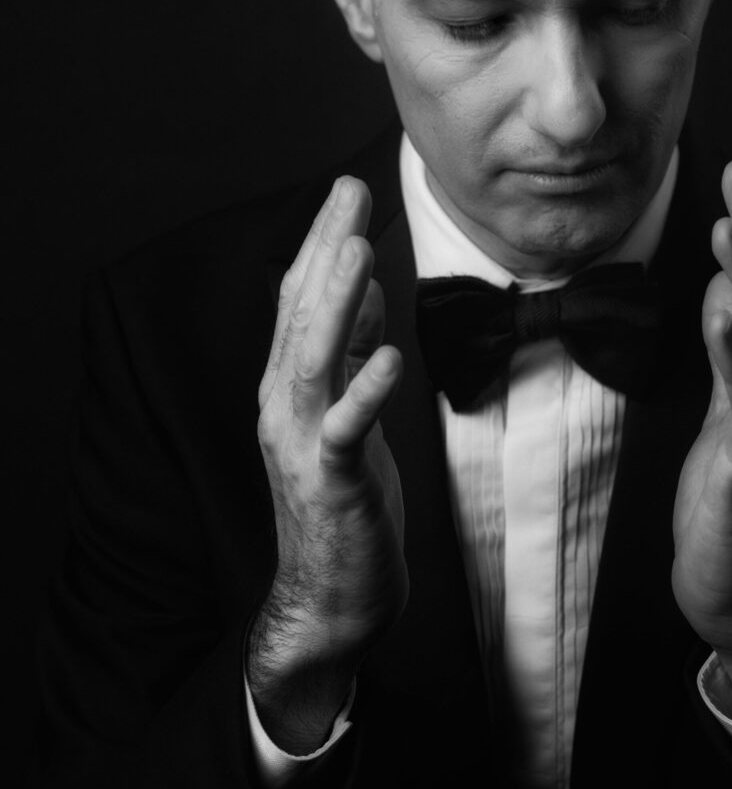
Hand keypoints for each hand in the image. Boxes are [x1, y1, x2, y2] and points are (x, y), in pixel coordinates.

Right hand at [248, 177, 406, 752]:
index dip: (319, 246)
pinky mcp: (332, 483)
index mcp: (290, 390)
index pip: (299, 305)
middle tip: (348, 193)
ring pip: (312, 362)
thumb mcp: (347, 415)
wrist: (330, 595)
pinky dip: (365, 391)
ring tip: (356, 249)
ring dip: (333, 304)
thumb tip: (361, 296)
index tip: (345, 195)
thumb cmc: (342, 501)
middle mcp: (284, 408)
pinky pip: (346, 431)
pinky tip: (389, 354)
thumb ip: (347, 358)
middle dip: (324, 251)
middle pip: (300, 318)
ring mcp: (303, 445)